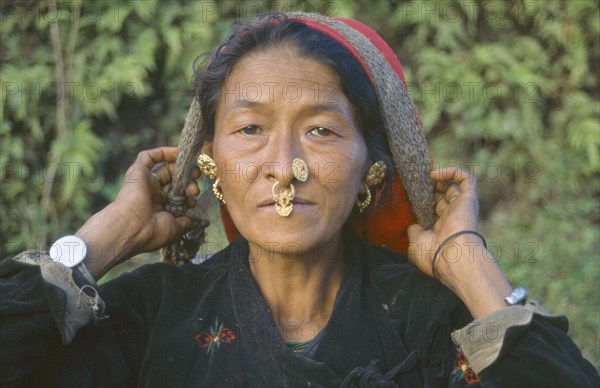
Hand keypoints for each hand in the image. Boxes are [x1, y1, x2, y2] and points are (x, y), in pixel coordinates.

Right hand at [76, 147, 199, 277]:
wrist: (131, 227)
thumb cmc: (153, 232)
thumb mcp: (175, 229)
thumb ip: (185, 223)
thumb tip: (195, 222)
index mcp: (157, 209)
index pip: (175, 197)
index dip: (187, 196)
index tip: (195, 200)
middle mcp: (150, 195)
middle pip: (172, 182)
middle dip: (187, 181)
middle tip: (196, 183)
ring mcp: (144, 183)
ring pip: (164, 169)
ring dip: (180, 168)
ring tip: (195, 170)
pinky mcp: (137, 172)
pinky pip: (148, 157)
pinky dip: (164, 153)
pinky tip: (180, 153)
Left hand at [407, 167, 480, 277]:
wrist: (453, 257)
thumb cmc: (432, 254)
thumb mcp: (416, 242)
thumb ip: (414, 231)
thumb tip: (411, 225)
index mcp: (440, 229)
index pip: (433, 209)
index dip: (423, 200)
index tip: (409, 193)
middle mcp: (452, 217)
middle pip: (442, 196)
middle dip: (430, 188)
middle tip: (416, 182)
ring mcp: (461, 208)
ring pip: (454, 186)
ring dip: (440, 179)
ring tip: (426, 177)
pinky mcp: (469, 199)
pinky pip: (466, 179)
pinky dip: (452, 172)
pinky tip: (435, 174)